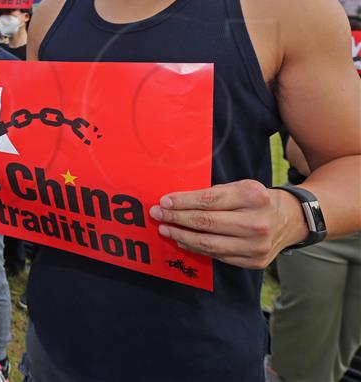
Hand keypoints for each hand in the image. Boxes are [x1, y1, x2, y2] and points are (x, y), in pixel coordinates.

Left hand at [149, 179, 308, 268]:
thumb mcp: (239, 187)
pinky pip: (217, 255)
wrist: (291, 220)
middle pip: (206, 222)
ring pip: (208, 243)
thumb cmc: (257, 199)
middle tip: (157, 214)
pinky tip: (183, 240)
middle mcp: (257, 222)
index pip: (209, 199)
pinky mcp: (254, 261)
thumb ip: (212, 194)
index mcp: (253, 195)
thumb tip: (174, 202)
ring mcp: (257, 245)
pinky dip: (196, 248)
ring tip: (165, 229)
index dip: (183, 201)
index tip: (163, 201)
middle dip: (176, 218)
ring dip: (181, 236)